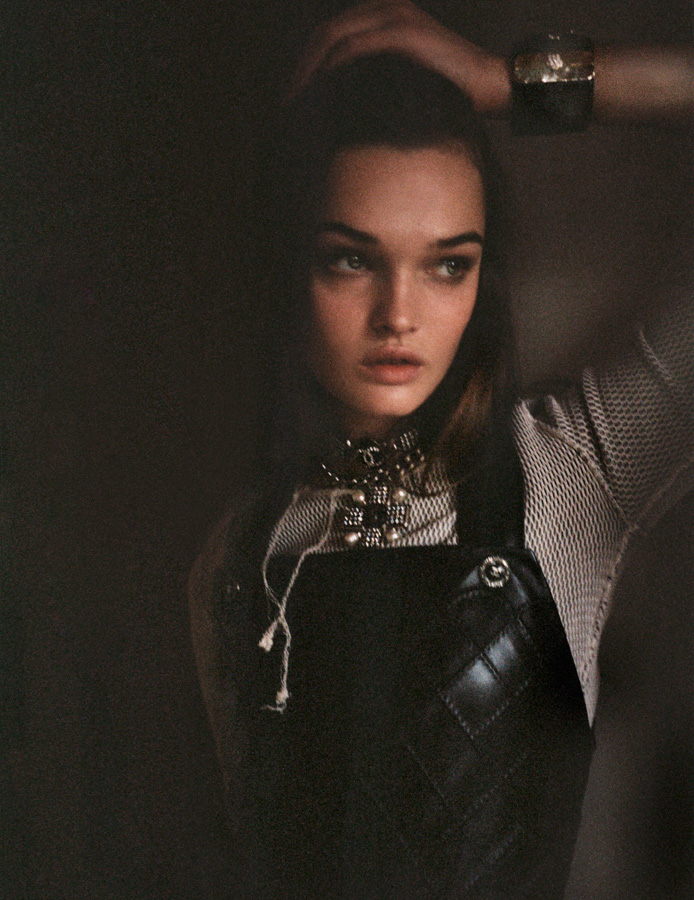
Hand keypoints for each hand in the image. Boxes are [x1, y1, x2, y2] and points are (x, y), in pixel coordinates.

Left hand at [290, 0, 509, 114]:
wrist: (489, 84)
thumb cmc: (448, 91)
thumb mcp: (403, 82)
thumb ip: (374, 83)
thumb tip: (340, 110)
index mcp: (381, 19)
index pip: (330, 39)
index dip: (305, 68)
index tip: (292, 101)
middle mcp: (385, 10)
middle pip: (325, 36)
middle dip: (301, 71)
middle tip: (286, 106)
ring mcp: (394, 18)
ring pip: (334, 39)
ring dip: (311, 72)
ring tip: (298, 103)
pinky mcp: (405, 32)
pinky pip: (357, 48)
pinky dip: (335, 70)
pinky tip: (322, 92)